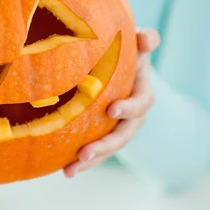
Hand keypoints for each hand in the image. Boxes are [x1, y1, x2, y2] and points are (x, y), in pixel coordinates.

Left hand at [63, 28, 160, 177]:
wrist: (118, 66)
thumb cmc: (125, 51)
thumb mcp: (137, 43)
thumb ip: (144, 40)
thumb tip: (144, 38)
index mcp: (142, 93)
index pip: (141, 103)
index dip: (129, 108)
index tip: (111, 110)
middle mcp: (133, 116)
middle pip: (123, 135)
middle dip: (105, 146)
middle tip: (84, 153)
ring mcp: (119, 128)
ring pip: (108, 149)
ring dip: (91, 160)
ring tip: (71, 170)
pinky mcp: (103, 135)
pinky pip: (95, 151)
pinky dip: (81, 162)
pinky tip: (64, 171)